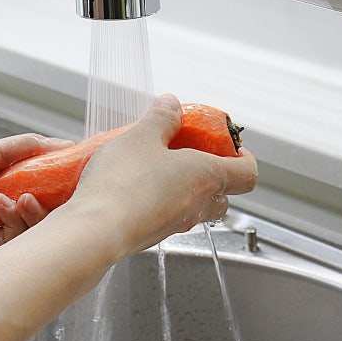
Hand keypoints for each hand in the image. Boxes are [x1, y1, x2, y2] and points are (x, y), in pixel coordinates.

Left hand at [0, 134, 71, 263]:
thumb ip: (30, 149)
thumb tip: (67, 145)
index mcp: (8, 187)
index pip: (49, 191)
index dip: (65, 187)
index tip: (81, 178)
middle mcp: (4, 213)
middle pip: (46, 216)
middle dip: (56, 205)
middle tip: (61, 193)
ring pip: (33, 235)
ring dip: (35, 216)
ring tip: (23, 198)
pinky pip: (12, 250)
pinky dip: (16, 230)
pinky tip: (6, 211)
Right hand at [67, 94, 257, 259]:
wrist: (94, 231)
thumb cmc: (122, 184)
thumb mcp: (141, 137)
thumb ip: (161, 119)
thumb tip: (172, 105)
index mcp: (207, 178)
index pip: (248, 173)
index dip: (244, 158)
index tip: (229, 145)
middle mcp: (197, 206)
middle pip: (223, 194)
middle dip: (213, 173)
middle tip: (190, 152)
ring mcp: (175, 225)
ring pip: (194, 206)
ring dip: (183, 187)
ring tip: (156, 165)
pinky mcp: (152, 236)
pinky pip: (167, 216)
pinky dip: (160, 201)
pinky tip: (134, 186)